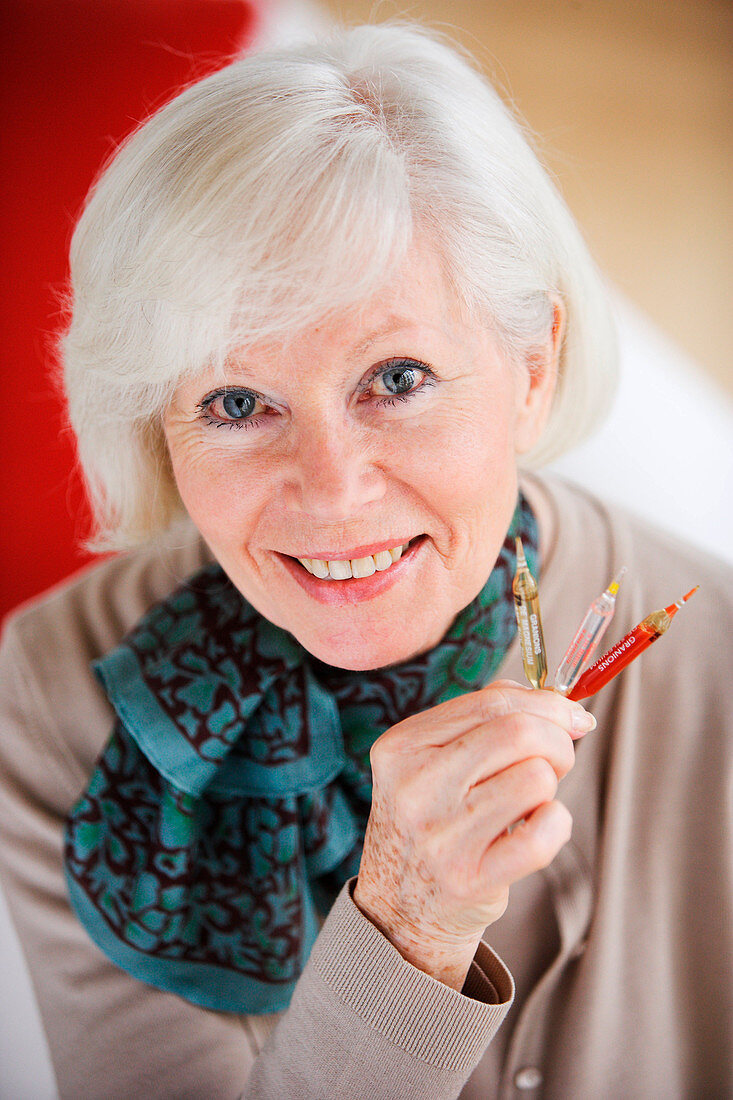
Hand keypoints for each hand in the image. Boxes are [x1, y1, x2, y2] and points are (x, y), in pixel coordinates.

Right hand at [353, 680, 595, 988]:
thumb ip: (484, 717)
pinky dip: (556, 824)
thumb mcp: (431, 759)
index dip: (548, 704)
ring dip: (550, 787)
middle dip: (557, 742)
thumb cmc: (431, 818)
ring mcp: (441, 836)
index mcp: (403, 745)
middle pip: (519, 733)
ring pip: (537, 779)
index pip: (492, 702)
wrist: (398, 907)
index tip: (573, 717)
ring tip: (529, 802)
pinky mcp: (469, 879)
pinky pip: (543, 835)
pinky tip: (538, 828)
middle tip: (554, 762)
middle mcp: (416, 786)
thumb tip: (557, 702)